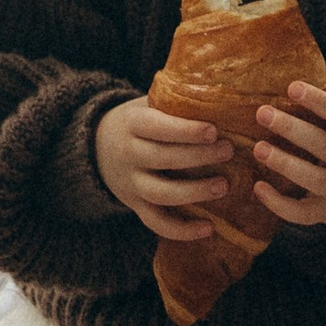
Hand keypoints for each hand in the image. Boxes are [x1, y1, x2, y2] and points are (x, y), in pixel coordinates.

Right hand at [93, 97, 231, 240]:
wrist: (97, 146)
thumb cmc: (137, 120)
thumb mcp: (147, 104)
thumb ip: (173, 103)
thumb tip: (219, 94)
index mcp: (133, 123)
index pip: (159, 127)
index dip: (186, 130)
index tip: (213, 130)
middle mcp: (129, 154)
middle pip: (164, 158)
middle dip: (198, 156)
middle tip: (228, 151)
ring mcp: (131, 184)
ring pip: (162, 194)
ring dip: (194, 192)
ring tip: (223, 185)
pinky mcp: (135, 206)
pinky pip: (157, 223)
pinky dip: (182, 231)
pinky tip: (208, 228)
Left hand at [254, 80, 325, 228]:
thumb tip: (288, 84)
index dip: (318, 100)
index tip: (292, 87)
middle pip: (322, 145)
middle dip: (291, 129)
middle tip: (262, 113)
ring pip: (311, 179)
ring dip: (284, 163)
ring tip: (258, 148)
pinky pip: (302, 213)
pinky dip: (279, 204)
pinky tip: (258, 188)